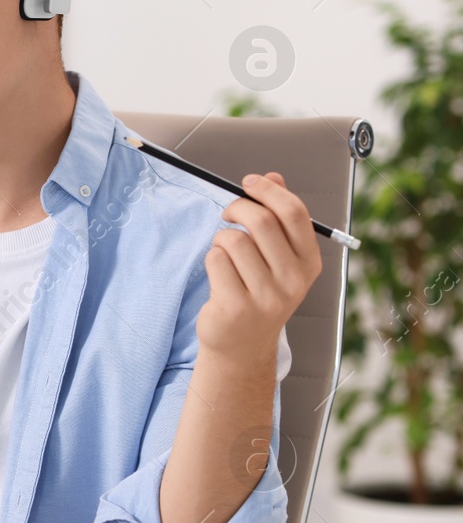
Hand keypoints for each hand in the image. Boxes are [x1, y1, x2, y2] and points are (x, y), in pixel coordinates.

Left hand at [198, 172, 322, 363]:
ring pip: (234, 241)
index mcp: (309, 263)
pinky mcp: (236, 306)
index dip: (268, 191)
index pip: (294, 213)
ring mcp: (266, 296)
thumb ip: (279, 218)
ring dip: (222, 237)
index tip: (249, 182)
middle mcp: (293, 280)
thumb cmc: (259, 291)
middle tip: (228, 213)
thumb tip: (273, 177)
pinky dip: (212, 257)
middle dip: (238, 208)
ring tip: (225, 251)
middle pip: (262, 222)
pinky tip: (219, 273)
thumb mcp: (278, 258)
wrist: (243, 345)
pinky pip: (216, 260)